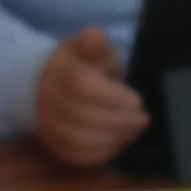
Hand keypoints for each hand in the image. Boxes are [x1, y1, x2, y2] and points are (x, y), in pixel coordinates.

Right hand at [34, 27, 147, 168]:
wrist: (47, 84)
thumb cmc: (79, 64)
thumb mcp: (89, 47)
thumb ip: (94, 42)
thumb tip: (95, 34)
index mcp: (59, 71)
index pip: (83, 86)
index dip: (112, 96)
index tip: (137, 100)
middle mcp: (48, 99)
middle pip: (82, 116)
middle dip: (118, 120)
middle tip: (143, 118)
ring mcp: (47, 124)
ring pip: (79, 140)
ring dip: (112, 138)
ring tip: (134, 130)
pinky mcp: (53, 144)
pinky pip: (76, 156)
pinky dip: (101, 152)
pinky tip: (119, 142)